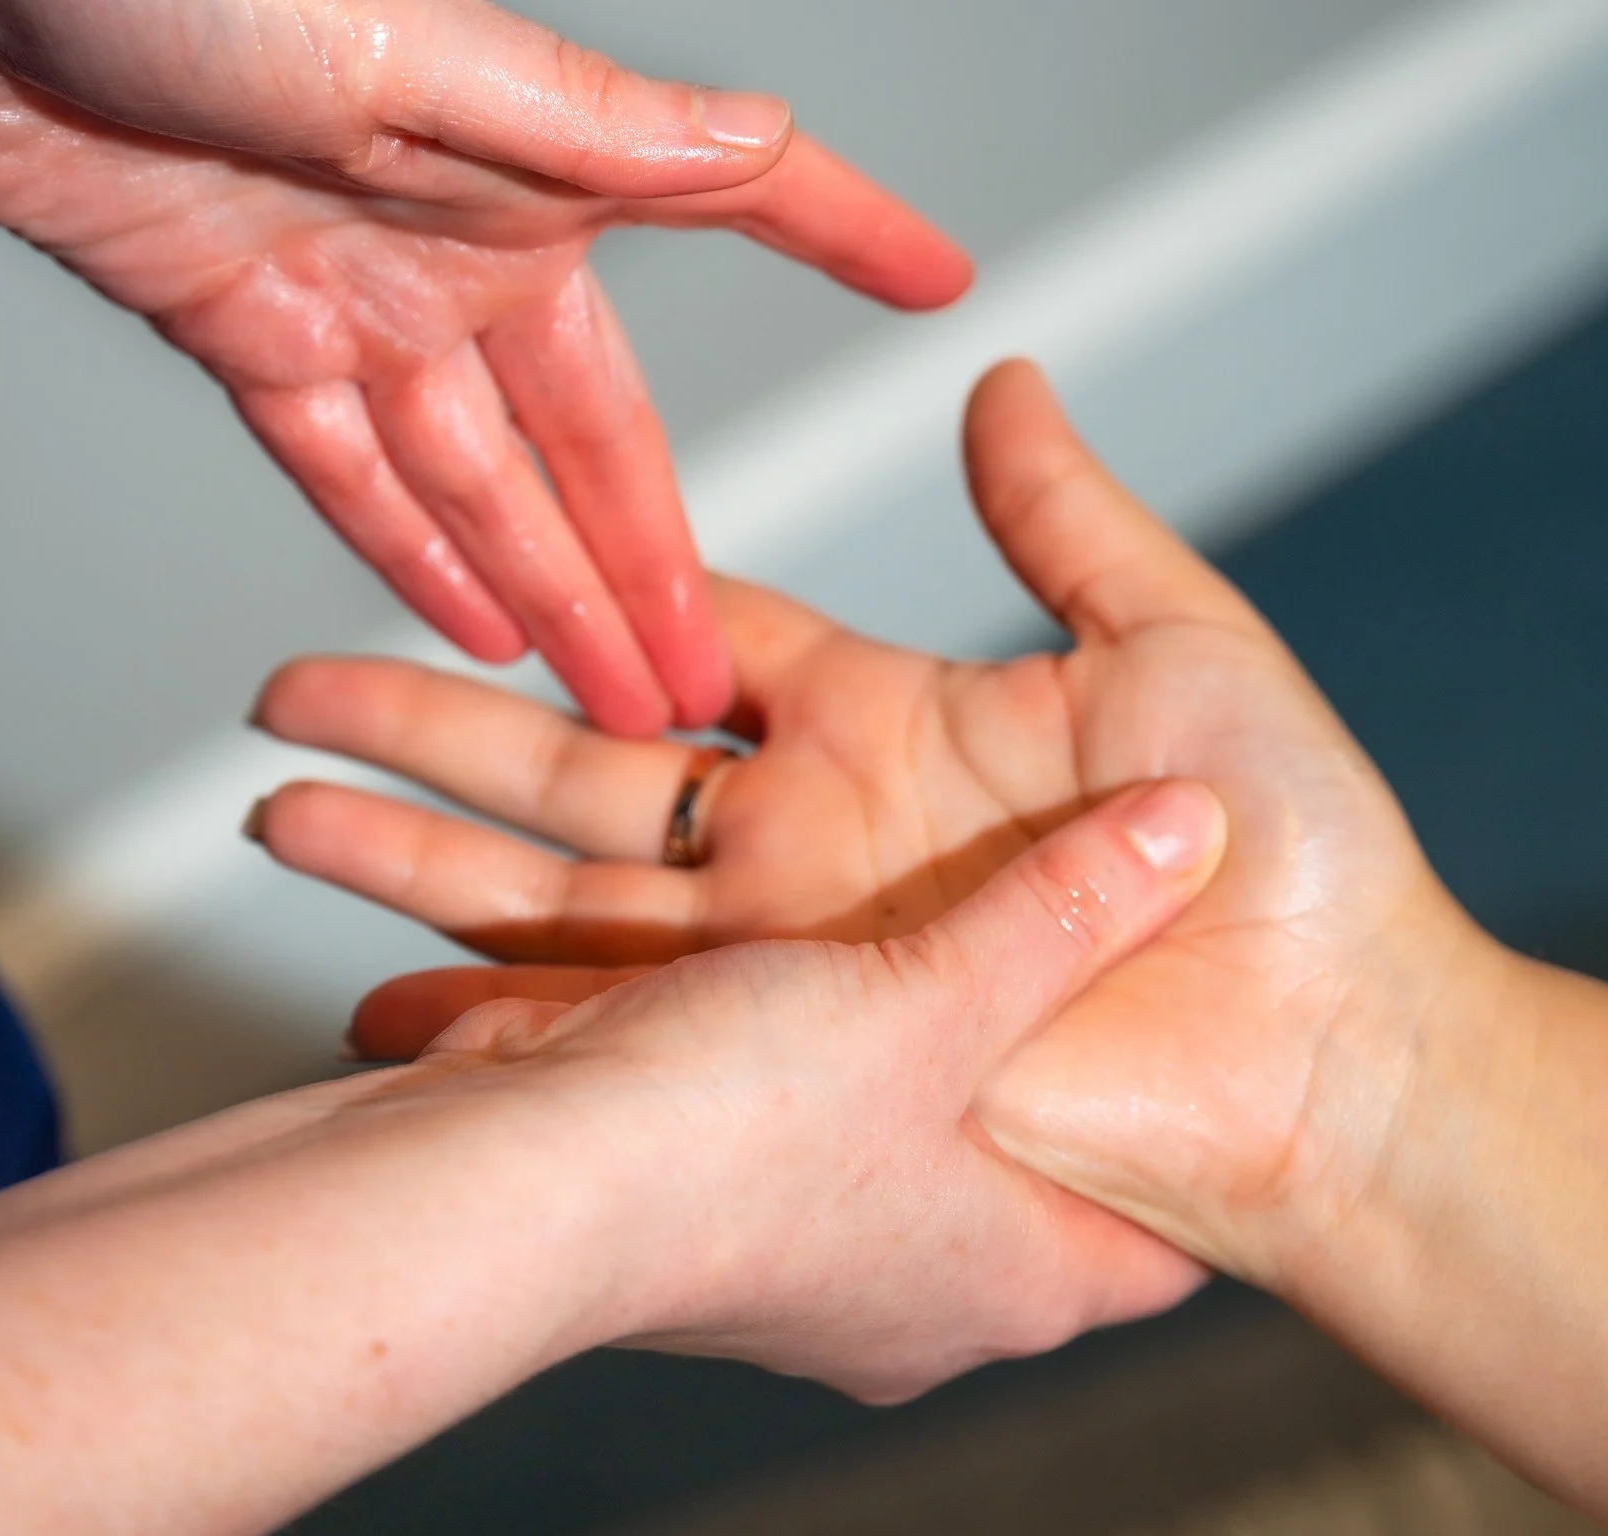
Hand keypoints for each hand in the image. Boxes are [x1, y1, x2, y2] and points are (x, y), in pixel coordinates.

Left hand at [0, 0, 972, 733]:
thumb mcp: (404, 43)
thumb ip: (580, 124)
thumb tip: (751, 140)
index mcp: (529, 162)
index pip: (725, 200)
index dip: (843, 235)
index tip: (940, 282)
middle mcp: (465, 239)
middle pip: (592, 434)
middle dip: (656, 564)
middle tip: (714, 681)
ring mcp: (364, 298)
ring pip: (480, 482)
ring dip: (543, 595)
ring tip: (610, 706)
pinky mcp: (254, 336)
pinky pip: (348, 473)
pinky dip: (408, 552)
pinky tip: (470, 632)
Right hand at [251, 360, 1490, 1285]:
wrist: (1331, 1067)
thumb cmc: (1292, 863)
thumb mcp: (1178, 658)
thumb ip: (1064, 524)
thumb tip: (993, 377)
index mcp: (887, 749)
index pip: (709, 659)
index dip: (601, 616)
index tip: (485, 563)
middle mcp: (817, 867)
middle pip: (587, 784)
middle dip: (438, 739)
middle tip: (296, 691)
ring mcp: (794, 986)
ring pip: (563, 908)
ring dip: (418, 865)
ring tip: (276, 813)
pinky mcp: (800, 1087)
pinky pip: (626, 1053)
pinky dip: (496, 1032)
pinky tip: (370, 1000)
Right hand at [383, 780, 1226, 1401]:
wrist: (497, 1209)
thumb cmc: (738, 1141)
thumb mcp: (936, 1001)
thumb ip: (1062, 912)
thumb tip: (1187, 829)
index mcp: (1016, 1269)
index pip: (1165, 1245)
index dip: (1196, 1168)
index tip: (1225, 1076)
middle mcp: (917, 1288)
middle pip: (1016, 1168)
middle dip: (1024, 1075)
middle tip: (1071, 990)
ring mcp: (801, 1267)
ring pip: (868, 1128)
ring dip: (870, 1051)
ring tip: (905, 984)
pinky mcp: (694, 1220)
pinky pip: (751, 1115)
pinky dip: (754, 1049)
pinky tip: (746, 986)